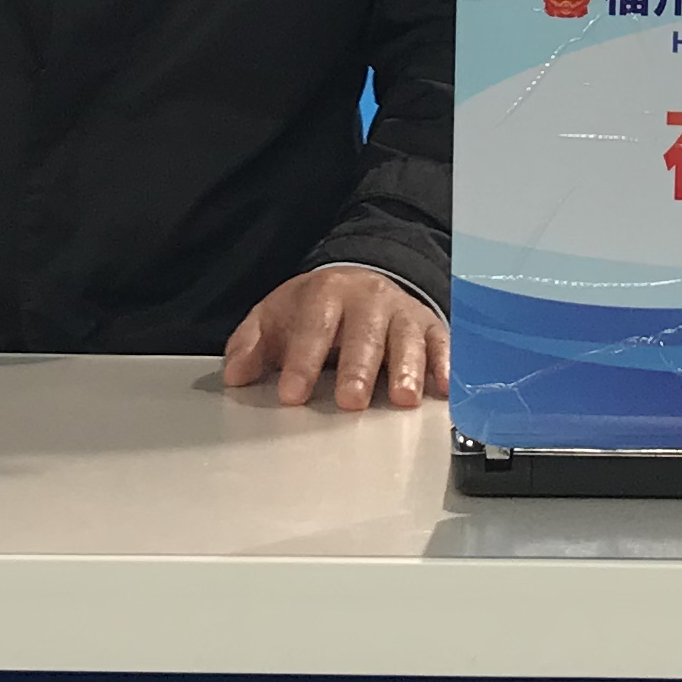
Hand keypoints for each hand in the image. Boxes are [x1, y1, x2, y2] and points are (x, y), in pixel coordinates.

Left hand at [221, 265, 444, 410]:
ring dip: (407, 368)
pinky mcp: (430, 327)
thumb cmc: (315, 310)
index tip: (292, 394)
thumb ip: (252, 344)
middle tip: (351, 400)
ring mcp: (402, 313)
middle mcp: (368, 298)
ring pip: (407, 338)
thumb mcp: (276, 317)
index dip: (303, 361)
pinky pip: (442, 343)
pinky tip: (444, 387)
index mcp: (325, 293)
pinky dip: (446, 364)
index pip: (313, 326)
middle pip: (364, 333)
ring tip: (402, 398)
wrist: (359, 281)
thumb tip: (236, 373)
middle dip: (359, 367)